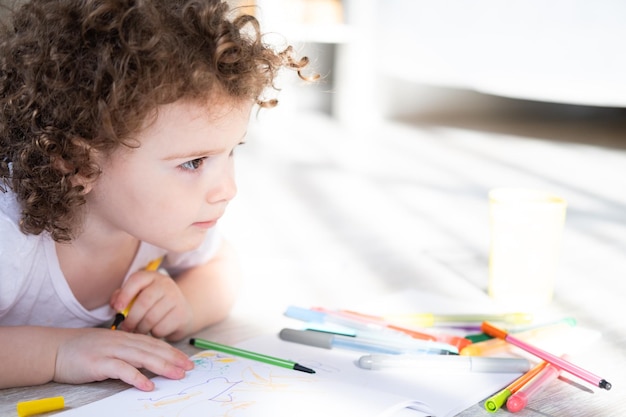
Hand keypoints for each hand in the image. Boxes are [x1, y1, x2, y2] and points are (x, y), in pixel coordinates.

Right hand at [54, 328, 192, 390]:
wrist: (54, 349)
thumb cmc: (81, 350)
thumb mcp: (109, 346)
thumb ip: (127, 351)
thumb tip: (147, 362)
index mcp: (125, 338)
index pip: (153, 343)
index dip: (172, 351)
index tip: (186, 360)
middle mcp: (120, 342)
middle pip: (152, 350)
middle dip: (173, 359)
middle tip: (189, 368)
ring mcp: (110, 351)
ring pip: (141, 357)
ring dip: (161, 367)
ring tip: (176, 374)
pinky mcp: (98, 363)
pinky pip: (121, 370)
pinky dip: (136, 377)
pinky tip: (147, 385)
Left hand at [110, 269, 193, 340]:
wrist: (181, 311)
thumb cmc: (153, 304)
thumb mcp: (138, 295)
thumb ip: (122, 296)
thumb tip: (115, 305)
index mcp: (151, 277)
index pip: (137, 280)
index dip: (124, 295)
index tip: (117, 309)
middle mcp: (165, 284)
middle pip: (143, 302)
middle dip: (131, 319)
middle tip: (126, 327)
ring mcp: (176, 298)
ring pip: (151, 318)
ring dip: (141, 328)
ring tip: (140, 329)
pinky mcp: (181, 314)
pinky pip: (161, 328)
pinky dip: (153, 333)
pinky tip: (154, 330)